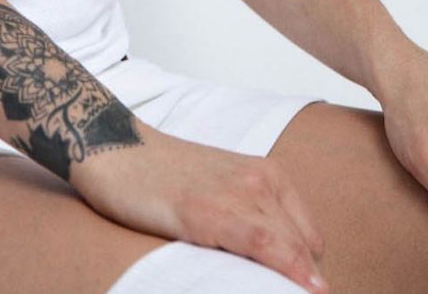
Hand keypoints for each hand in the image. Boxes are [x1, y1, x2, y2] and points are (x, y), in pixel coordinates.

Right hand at [69, 118, 329, 292]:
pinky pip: (261, 243)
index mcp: (267, 175)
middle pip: (303, 247)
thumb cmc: (165, 174)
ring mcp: (235, 195)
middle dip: (307, 279)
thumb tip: (276, 263)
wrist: (118, 148)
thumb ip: (250, 216)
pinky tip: (299, 289)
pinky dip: (285, 268)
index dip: (309, 272)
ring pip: (289, 247)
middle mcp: (258, 181)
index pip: (310, 238)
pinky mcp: (207, 212)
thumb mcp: (222, 189)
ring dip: (300, 280)